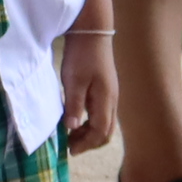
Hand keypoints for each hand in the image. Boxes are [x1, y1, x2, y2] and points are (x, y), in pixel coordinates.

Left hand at [58, 31, 119, 156]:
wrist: (92, 31)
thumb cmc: (82, 55)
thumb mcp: (74, 80)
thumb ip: (74, 105)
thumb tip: (72, 128)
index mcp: (106, 100)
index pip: (100, 133)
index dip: (86, 144)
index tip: (70, 149)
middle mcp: (112, 100)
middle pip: (105, 132)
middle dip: (89, 142)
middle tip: (70, 145)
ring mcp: (110, 94)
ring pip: (104, 123)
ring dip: (89, 132)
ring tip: (71, 133)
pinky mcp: (105, 88)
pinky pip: (101, 113)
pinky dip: (90, 121)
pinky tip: (76, 117)